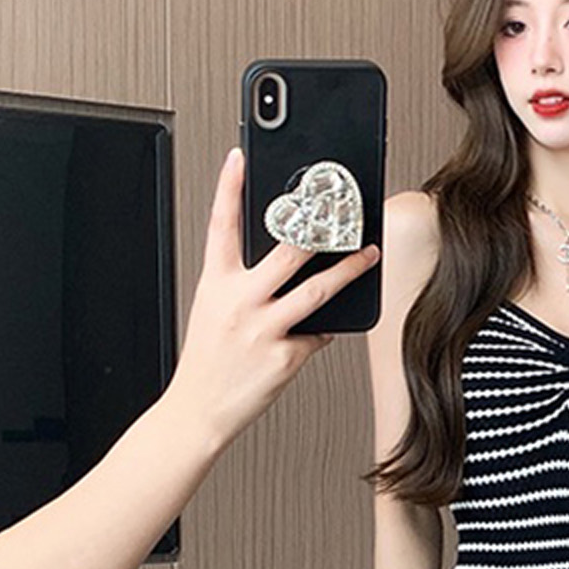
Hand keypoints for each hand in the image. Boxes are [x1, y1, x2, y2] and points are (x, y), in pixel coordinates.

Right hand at [164, 146, 381, 444]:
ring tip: (368, 256)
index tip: (240, 158)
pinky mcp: (285, 357)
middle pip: (285, 252)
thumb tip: (285, 271)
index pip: (221, 225)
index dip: (229, 187)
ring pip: (317, 290)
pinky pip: (318, 334)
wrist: (199, 410)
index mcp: (215, 283)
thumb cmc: (209, 360)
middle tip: (339, 209)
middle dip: (317, 229)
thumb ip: (243, 286)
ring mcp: (263, 329)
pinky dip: (326, 330)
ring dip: (349, 271)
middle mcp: (239, 301)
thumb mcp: (214, 310)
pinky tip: (328, 329)